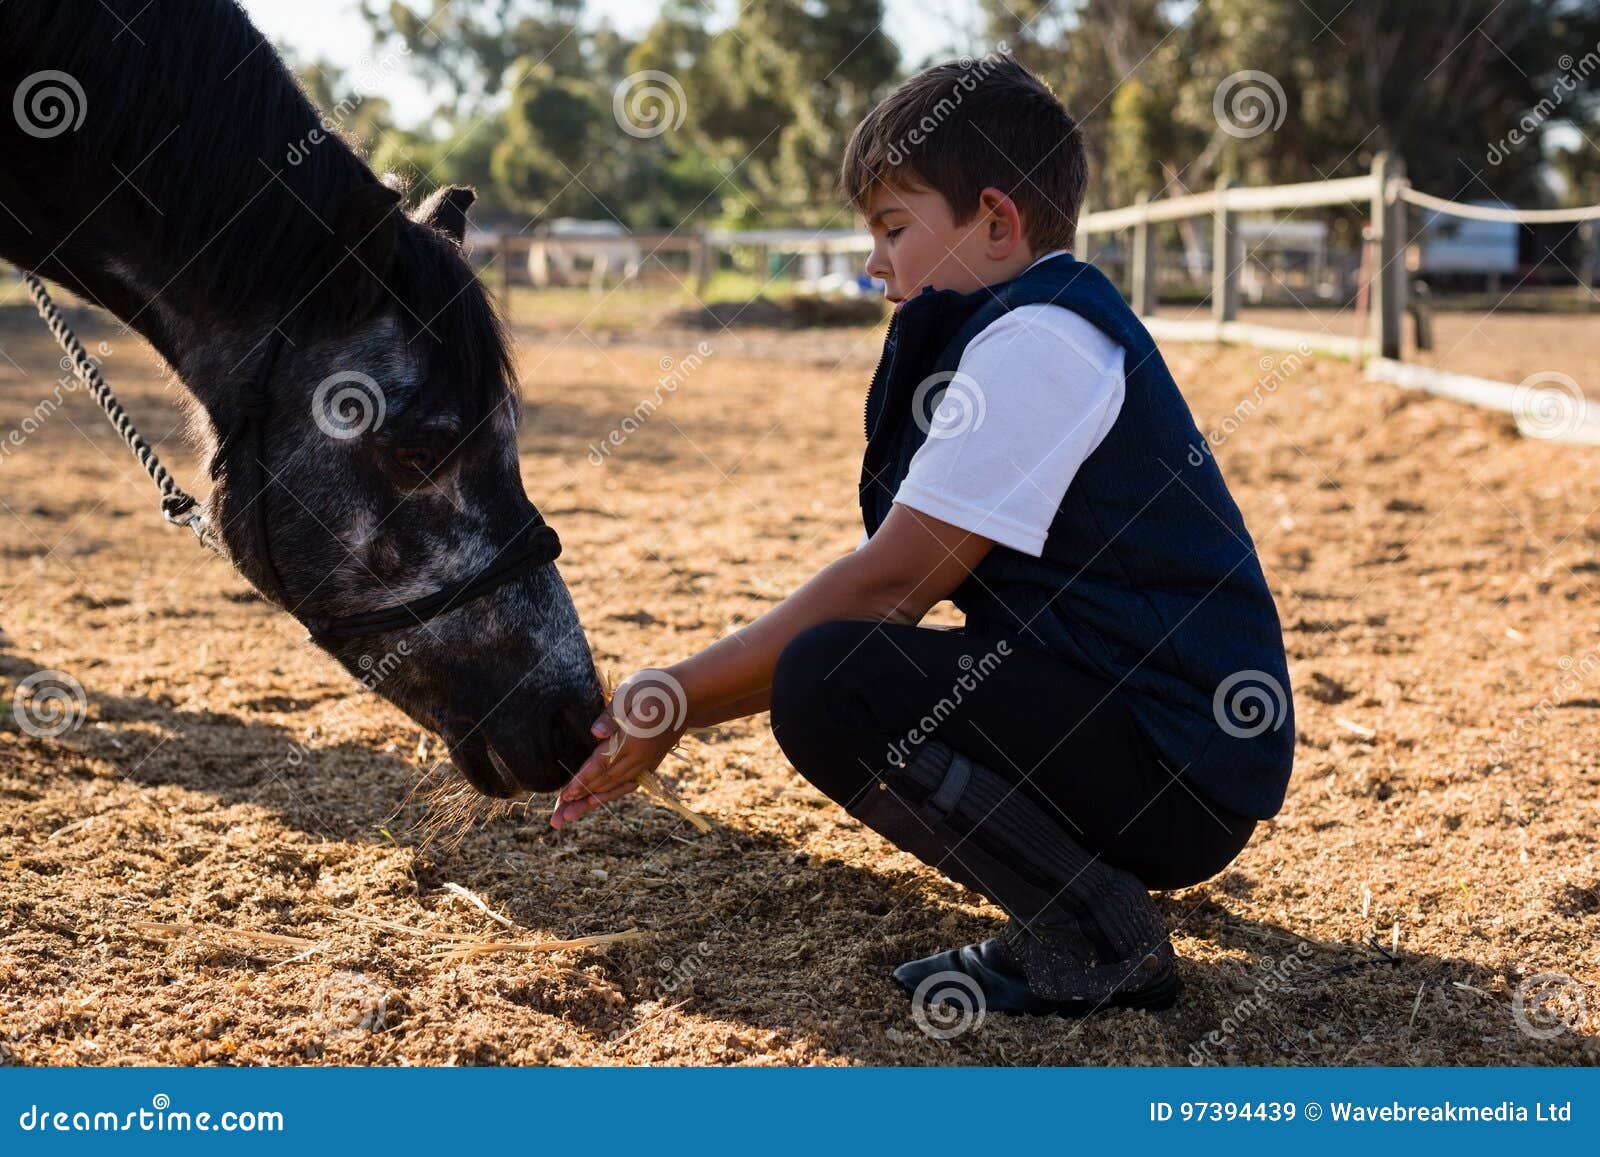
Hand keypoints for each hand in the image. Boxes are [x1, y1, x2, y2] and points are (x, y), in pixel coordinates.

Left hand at [550, 669, 687, 828]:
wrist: (691, 694)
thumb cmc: (656, 686)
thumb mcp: (631, 692)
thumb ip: (611, 713)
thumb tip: (595, 733)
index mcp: (633, 740)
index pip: (601, 765)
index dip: (581, 781)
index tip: (564, 797)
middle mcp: (641, 756)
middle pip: (605, 783)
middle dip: (580, 800)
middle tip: (558, 817)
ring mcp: (648, 761)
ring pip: (617, 786)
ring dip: (593, 801)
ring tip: (572, 815)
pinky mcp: (653, 760)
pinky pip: (630, 783)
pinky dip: (613, 793)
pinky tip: (600, 799)